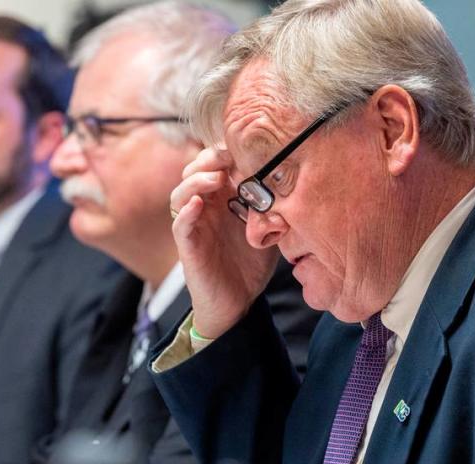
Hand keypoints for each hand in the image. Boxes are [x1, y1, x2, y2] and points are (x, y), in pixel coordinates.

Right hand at [170, 147, 278, 338]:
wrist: (239, 303)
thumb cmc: (251, 265)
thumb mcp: (269, 231)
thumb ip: (275, 208)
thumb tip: (294, 185)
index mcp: (222, 201)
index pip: (216, 166)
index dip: (225, 153)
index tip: (244, 148)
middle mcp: (205, 208)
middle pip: (194, 172)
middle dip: (208, 159)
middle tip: (226, 157)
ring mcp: (195, 226)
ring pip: (181, 194)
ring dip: (195, 181)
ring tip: (214, 179)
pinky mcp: (188, 246)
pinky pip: (180, 224)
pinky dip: (186, 212)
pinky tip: (197, 204)